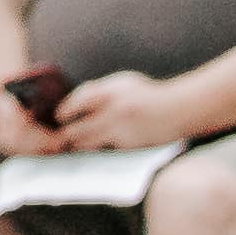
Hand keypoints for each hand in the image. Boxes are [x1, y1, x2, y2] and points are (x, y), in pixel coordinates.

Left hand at [51, 70, 183, 153]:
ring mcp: (120, 132)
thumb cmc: (148, 93)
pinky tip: (96, 151)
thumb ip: (101, 90)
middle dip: (67, 136)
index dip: (64, 111)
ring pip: (89, 144)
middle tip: (61, 138)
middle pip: (78, 129)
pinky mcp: (129, 147)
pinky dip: (100, 151)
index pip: (77, 102)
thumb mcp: (122, 82)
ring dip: (80, 146)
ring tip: (74, 147)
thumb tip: (79, 100)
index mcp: (108, 92)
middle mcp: (112, 112)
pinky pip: (107, 151)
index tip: (58, 117)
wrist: (177, 110)